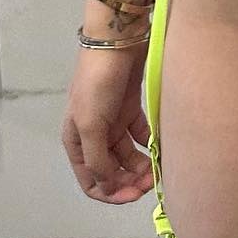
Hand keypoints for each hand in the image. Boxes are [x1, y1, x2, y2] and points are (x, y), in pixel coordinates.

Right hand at [62, 41, 155, 204]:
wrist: (117, 42)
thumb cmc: (98, 84)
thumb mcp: (90, 124)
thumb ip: (97, 159)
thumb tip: (108, 186)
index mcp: (77, 142)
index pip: (91, 181)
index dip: (111, 193)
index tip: (133, 195)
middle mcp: (94, 136)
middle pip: (112, 170)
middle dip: (130, 181)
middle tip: (151, 182)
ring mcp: (113, 122)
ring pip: (128, 155)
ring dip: (140, 166)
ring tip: (156, 168)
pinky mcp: (130, 109)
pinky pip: (140, 136)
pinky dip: (149, 146)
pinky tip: (160, 149)